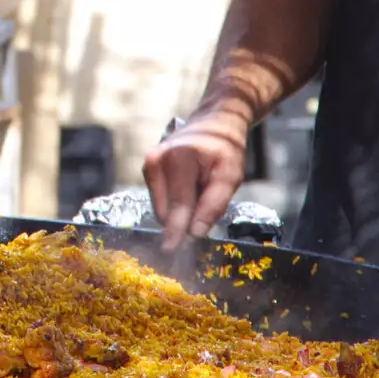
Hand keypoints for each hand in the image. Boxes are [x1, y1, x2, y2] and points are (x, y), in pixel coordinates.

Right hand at [142, 106, 248, 251]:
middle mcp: (156, 161)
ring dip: (181, 212)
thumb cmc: (225, 149)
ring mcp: (149, 164)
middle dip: (185, 221)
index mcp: (178, 160)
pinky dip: (175, 204)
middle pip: (167, 211)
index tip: (173, 254)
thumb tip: (193, 233)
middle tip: (204, 211)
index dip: (178, 233)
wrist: (214, 123)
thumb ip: (213, 205)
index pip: (178, 207)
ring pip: (162, 209)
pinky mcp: (147, 170)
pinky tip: (189, 189)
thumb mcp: (230, 176)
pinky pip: (161, 202)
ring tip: (199, 192)